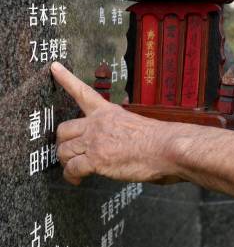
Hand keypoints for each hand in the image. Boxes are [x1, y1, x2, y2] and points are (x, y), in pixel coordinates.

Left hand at [51, 62, 181, 185]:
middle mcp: (98, 124)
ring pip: (63, 152)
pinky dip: (72, 177)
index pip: (83, 92)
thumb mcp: (137, 123)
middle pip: (63, 130)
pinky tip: (78, 179)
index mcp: (109, 112)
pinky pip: (71, 169)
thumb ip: (121, 129)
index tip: (54, 67)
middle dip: (63, 143)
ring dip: (67, 162)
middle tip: (70, 152)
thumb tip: (122, 143)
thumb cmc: (159, 138)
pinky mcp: (95, 160)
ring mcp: (95, 142)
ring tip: (76, 169)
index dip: (66, 79)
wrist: (166, 148)